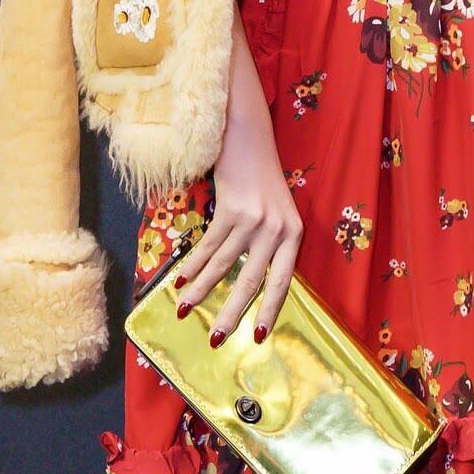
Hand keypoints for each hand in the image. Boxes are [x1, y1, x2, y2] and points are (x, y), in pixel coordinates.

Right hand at [170, 6, 302, 342]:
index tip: (259, 336)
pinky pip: (209, 245)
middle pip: (252, 280)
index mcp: (294, 233)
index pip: (283, 280)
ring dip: (201, 291)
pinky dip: (193, 265)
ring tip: (183, 311)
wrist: (247, 135)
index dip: (270, 309)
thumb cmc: (258, 178)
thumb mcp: (273, 212)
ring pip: (224, 265)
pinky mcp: (232, 208)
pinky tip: (180, 281)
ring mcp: (255, 218)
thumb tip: (241, 286)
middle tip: (216, 339)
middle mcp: (278, 228)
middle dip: (231, 313)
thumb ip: (266, 244)